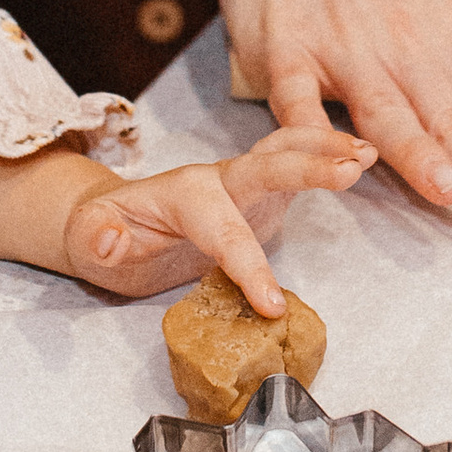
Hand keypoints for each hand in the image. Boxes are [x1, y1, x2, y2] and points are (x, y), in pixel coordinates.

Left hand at [64, 122, 372, 310]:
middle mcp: (218, 180)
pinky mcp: (258, 196)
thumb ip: (99, 239)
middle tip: (349, 170)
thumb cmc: (102, 232)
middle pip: (266, 166)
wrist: (110, 220)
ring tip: (366, 153)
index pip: (221, 229)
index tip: (270, 303)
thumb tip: (112, 240)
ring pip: (285, 154)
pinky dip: (327, 156)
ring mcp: (241, 185)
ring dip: (325, 148)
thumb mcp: (86, 241)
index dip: (247, 265)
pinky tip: (360, 158)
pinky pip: (295, 169)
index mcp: (183, 194)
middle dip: (307, 168)